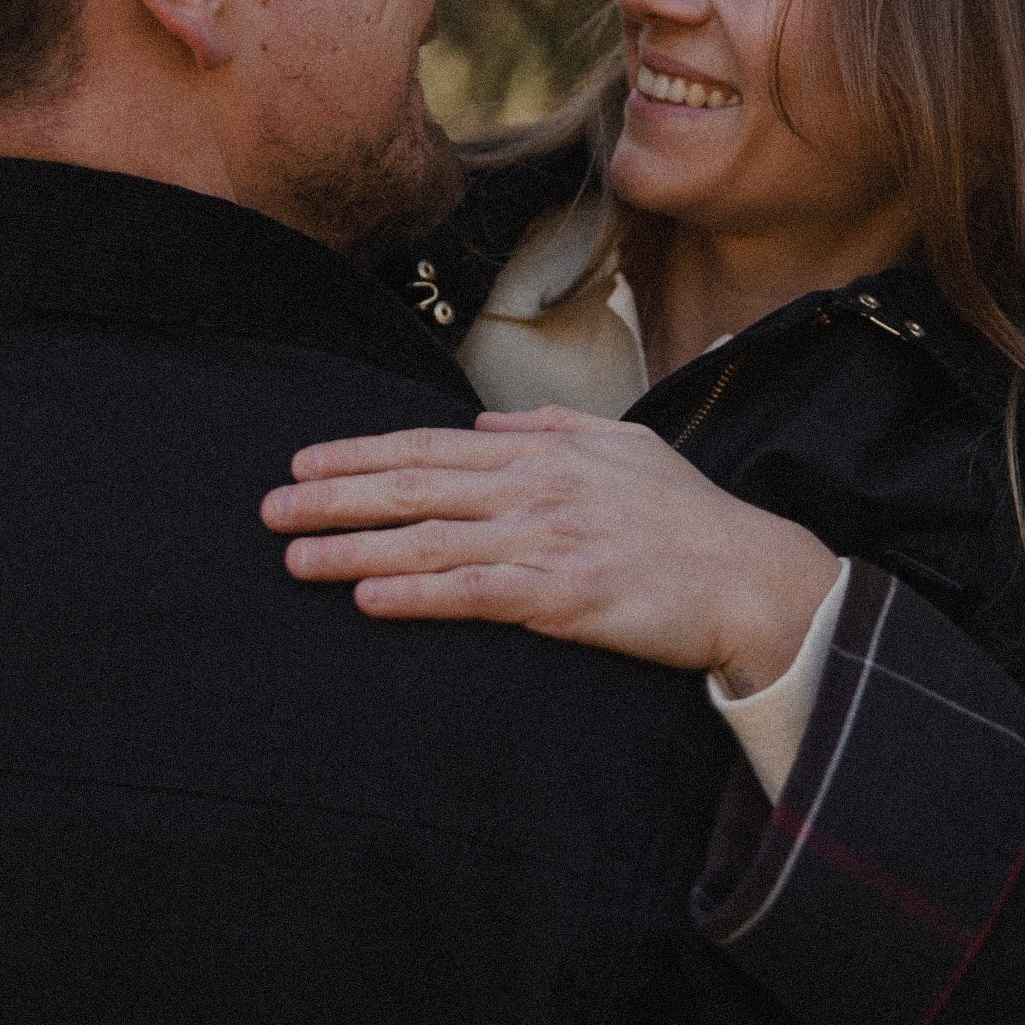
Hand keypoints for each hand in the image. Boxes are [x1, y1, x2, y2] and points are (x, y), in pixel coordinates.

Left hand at [261, 406, 841, 693]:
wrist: (752, 575)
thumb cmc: (689, 517)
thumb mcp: (623, 446)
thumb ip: (551, 429)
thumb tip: (490, 426)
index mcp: (544, 450)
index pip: (432, 446)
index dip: (361, 453)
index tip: (304, 464)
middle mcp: (537, 487)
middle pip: (416, 486)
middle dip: (335, 497)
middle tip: (271, 509)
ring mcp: (549, 539)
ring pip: (433, 539)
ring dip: (356, 548)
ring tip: (296, 559)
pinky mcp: (565, 595)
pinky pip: (476, 593)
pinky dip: (419, 592)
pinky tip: (371, 599)